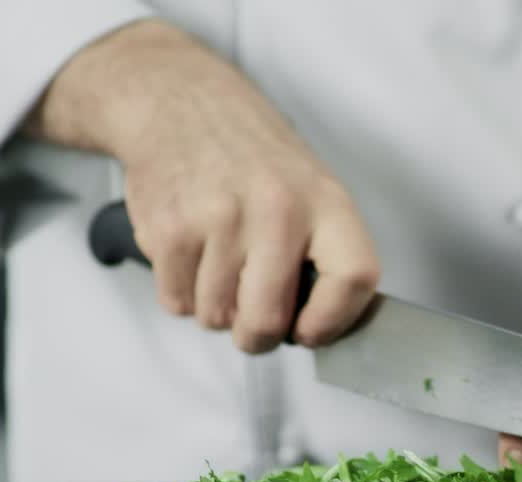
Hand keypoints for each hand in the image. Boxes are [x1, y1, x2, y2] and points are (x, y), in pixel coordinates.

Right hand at [24, 20, 379, 352]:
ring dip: (216, 311)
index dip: (332, 321)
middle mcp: (276, 209)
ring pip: (217, 318)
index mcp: (325, 202)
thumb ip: (325, 255)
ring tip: (220, 268)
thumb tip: (320, 326)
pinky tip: (192, 256)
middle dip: (258, 337)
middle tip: (254, 324)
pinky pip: (177, 303)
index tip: (311, 331)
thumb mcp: (312, 190)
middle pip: (268, 320)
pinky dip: (182, 294)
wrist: (180, 104)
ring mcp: (218, 219)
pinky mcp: (168, 229)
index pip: (353, 278)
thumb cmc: (254, 161)